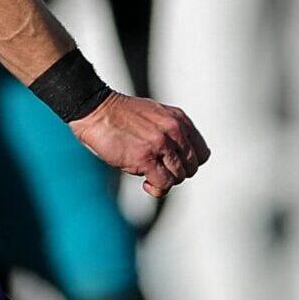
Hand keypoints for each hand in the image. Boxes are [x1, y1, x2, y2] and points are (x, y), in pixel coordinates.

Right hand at [69, 93, 208, 196]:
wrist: (96, 110)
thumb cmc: (121, 115)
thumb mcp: (157, 115)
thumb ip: (172, 131)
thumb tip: (179, 157)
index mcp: (179, 120)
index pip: (202, 153)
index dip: (189, 164)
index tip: (172, 165)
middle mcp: (174, 130)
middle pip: (192, 168)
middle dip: (176, 174)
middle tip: (158, 171)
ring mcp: (160, 144)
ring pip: (179, 177)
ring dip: (165, 181)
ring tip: (149, 176)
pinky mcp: (145, 157)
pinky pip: (164, 184)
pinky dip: (156, 189)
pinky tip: (145, 182)